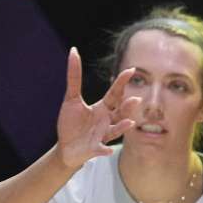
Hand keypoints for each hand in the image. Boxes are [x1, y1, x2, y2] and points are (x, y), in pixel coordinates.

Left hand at [55, 47, 137, 168]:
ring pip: (116, 130)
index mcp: (103, 108)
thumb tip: (73, 52)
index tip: (131, 70)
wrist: (66, 147)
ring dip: (123, 126)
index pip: (115, 93)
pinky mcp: (95, 148)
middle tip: (136, 99)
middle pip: (120, 111)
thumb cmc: (71, 123)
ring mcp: (103, 135)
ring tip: (130, 122)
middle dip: (128, 106)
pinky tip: (106, 150)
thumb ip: (74, 78)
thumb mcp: (71, 99)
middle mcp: (107, 120)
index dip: (122, 82)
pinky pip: (101, 149)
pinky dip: (104, 150)